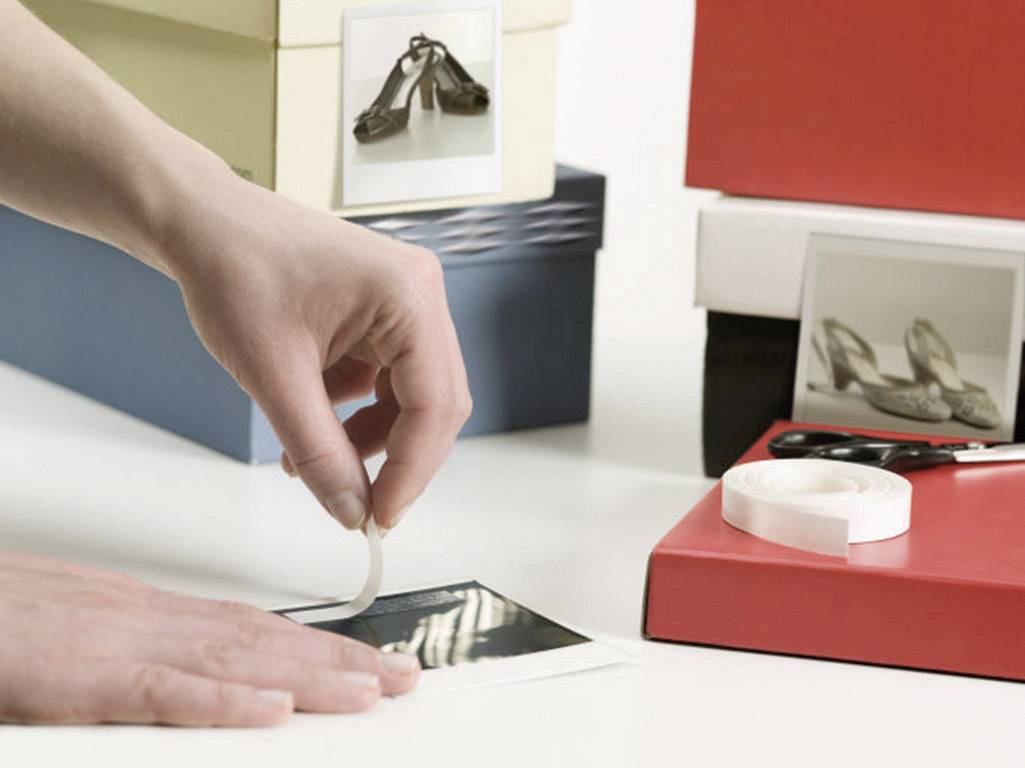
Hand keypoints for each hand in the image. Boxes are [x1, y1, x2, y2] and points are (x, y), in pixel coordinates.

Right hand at [0, 551, 419, 725]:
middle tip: (404, 678)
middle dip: (341, 663)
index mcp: (152, 614)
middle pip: (265, 643)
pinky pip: (163, 692)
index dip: (321, 646)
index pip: (256, 629)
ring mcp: (120, 645)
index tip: (372, 661)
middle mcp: (151, 621)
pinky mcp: (81, 678)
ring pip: (235, 662)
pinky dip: (223, 703)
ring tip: (371, 693)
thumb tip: (191, 672)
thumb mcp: (81, 634)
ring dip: (309, 680)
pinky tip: (274, 714)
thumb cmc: (4, 619)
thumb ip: (140, 653)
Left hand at [166, 170, 470, 529]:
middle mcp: (420, 295)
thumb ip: (319, 451)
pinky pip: (387, 380)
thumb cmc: (234, 272)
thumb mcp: (275, 375)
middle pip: (436, 402)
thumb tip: (351, 510)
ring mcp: (405, 302)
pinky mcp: (383, 313)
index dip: (412, 470)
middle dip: (397, 457)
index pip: (435, 403)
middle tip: (361, 506)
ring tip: (310, 461)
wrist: (203, 225)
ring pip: (412, 396)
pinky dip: (356, 412)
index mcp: (408, 297)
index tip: (379, 517)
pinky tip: (311, 423)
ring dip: (371, 438)